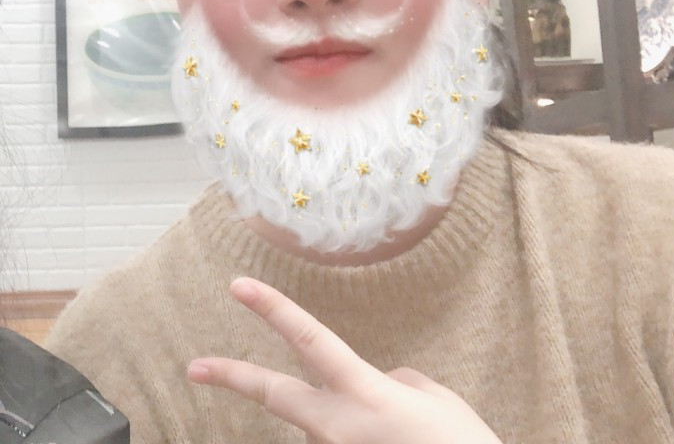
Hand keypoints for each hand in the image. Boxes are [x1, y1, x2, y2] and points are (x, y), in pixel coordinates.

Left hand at [187, 277, 502, 443]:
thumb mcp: (436, 401)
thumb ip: (399, 383)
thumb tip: (381, 384)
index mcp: (366, 396)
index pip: (310, 341)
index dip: (274, 309)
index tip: (240, 286)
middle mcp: (339, 429)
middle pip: (276, 394)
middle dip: (234, 376)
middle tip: (196, 366)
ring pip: (323, 425)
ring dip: (347, 421)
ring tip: (400, 435)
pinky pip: (341, 442)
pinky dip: (360, 436)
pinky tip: (393, 442)